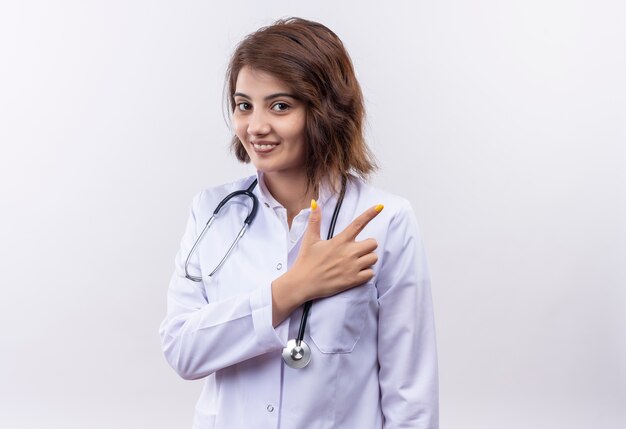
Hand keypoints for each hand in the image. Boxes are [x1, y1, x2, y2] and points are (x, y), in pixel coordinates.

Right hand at [272, 200, 382, 325]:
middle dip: (368, 245)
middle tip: (357, 249)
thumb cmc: (306, 261)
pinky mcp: (353, 280)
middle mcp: (349, 253)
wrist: (302, 284)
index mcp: (340, 241)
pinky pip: (371, 274)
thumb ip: (315, 221)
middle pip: (373, 243)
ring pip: (374, 259)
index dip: (370, 214)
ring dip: (368, 259)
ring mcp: (352, 267)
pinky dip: (366, 273)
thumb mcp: (310, 239)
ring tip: (356, 262)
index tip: (380, 206)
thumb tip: (315, 203)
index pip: (358, 224)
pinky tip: (356, 272)